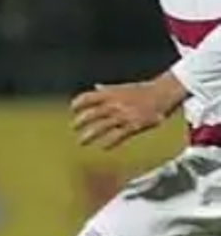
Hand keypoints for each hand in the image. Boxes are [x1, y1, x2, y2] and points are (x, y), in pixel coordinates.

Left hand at [70, 72, 187, 149]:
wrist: (163, 93)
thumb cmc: (143, 89)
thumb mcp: (123, 87)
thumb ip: (108, 89)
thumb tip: (96, 86)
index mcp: (110, 93)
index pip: (87, 97)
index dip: (77, 103)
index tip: (72, 109)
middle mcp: (113, 104)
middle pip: (91, 114)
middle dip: (80, 122)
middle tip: (73, 127)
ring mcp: (123, 115)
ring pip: (100, 127)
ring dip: (89, 135)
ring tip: (81, 142)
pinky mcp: (133, 125)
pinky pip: (118, 136)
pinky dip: (109, 143)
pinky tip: (103, 148)